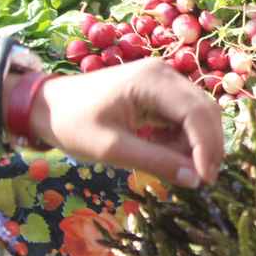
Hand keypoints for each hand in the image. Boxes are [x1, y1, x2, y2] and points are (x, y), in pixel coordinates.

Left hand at [26, 59, 224, 186]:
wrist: (46, 105)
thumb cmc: (73, 124)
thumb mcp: (111, 149)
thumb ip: (155, 162)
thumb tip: (195, 180)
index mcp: (153, 80)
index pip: (197, 113)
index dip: (207, 147)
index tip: (205, 180)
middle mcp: (166, 73)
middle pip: (206, 110)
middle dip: (208, 147)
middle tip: (201, 181)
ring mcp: (164, 80)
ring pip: (200, 113)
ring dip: (198, 144)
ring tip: (183, 171)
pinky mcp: (160, 90)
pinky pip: (185, 115)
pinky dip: (185, 138)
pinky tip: (170, 155)